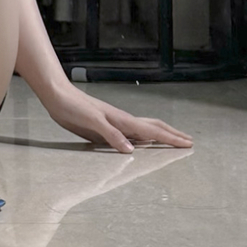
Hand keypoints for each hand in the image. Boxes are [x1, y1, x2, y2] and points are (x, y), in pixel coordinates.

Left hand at [40, 83, 192, 152]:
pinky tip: (140, 145)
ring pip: (142, 131)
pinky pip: (129, 136)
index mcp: (122, 120)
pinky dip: (141, 140)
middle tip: (188, 141)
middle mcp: (122, 122)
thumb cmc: (73, 106)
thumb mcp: (92, 121)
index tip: (189, 144)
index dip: (171, 138)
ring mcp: (114, 124)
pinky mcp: (104, 128)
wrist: (57, 96)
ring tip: (171, 142)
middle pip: (153, 127)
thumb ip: (111, 135)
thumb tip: (131, 150)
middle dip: (171, 134)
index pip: (153, 131)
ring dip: (159, 136)